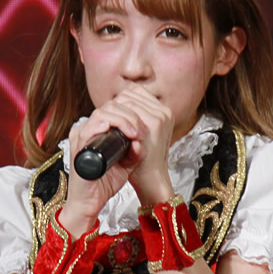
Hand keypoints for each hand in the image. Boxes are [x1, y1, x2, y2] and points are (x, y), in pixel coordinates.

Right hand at [58, 86, 175, 233]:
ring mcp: (80, 136)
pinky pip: (90, 127)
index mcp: (96, 130)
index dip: (132, 113)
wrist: (90, 203)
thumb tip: (141, 140)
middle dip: (130, 115)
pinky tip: (123, 133)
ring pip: (102, 113)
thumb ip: (135, 152)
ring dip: (123, 119)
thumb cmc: (104, 183)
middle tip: (141, 131)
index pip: (114, 108)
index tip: (144, 129)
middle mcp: (86, 129)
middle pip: (109, 106)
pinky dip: (109, 126)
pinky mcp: (77, 146)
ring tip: (135, 133)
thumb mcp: (127, 165)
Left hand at [111, 86, 175, 204]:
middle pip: (130, 94)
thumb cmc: (144, 162)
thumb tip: (118, 106)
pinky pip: (128, 108)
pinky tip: (112, 124)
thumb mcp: (142, 138)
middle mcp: (164, 112)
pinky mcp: (154, 124)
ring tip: (110, 123)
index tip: (112, 115)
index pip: (136, 93)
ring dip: (115, 109)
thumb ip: (136, 123)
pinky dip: (117, 115)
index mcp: (162, 112)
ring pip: (127, 99)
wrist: (151, 180)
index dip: (120, 101)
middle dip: (116, 105)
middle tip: (108, 120)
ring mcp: (160, 116)